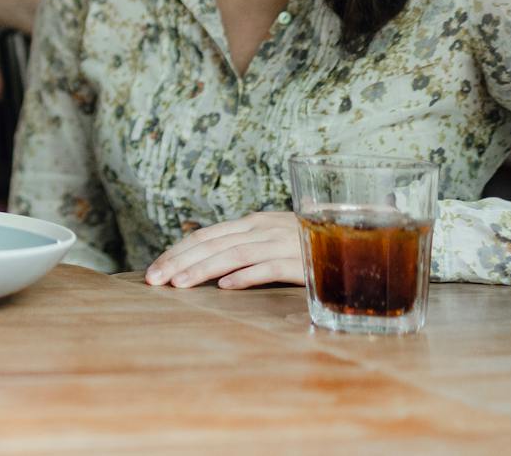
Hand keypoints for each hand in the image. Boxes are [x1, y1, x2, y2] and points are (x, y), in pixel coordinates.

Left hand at [144, 211, 301, 289]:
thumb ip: (245, 247)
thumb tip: (209, 266)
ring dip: (202, 269)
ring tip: (179, 284)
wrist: (357, 239)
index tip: (153, 270)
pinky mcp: (302, 261)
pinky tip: (226, 287)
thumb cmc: (309, 245)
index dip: (176, 251)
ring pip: (234, 253)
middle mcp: (263, 228)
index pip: (205, 236)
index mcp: (252, 223)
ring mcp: (282, 242)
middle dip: (178, 261)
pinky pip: (270, 267)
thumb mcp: (273, 240)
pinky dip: (246, 275)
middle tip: (153, 280)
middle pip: (211, 243)